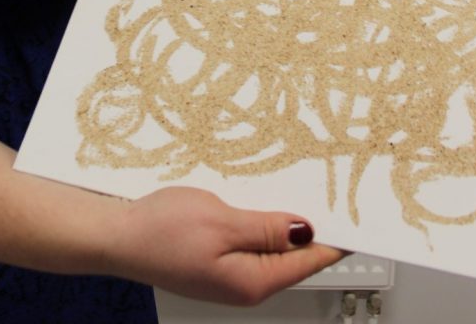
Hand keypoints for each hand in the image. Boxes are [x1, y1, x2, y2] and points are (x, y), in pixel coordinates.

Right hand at [109, 186, 343, 304]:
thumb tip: (306, 231)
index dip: (337, 237)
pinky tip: (267, 201)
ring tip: (307, 190)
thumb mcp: (222, 221)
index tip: (359, 217)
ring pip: (274, 246)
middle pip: (295, 256)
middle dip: (316, 225)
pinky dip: (265, 221)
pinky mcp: (217, 259)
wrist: (116, 234)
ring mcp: (230, 273)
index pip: (309, 261)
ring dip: (288, 221)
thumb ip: (267, 228)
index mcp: (252, 282)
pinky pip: (253, 241)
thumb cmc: (160, 230)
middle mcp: (245, 284)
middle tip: (336, 192)